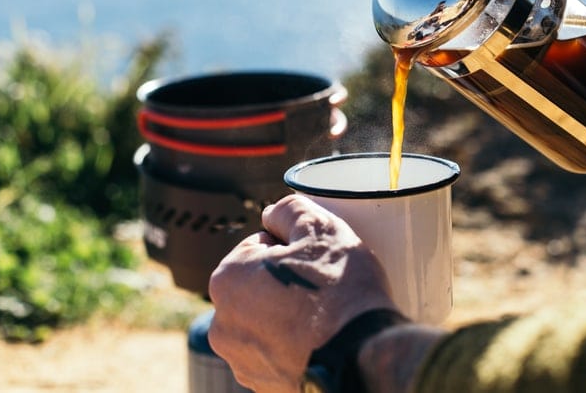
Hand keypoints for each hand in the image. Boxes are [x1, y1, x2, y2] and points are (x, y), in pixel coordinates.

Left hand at [207, 194, 397, 392]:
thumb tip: (273, 214)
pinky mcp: (262, 385)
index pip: (259, 245)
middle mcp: (222, 323)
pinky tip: (320, 342)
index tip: (315, 261)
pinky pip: (277, 353)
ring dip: (288, 315)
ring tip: (323, 317)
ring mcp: (241, 360)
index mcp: (227, 278)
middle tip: (322, 288)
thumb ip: (289, 210)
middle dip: (285, 283)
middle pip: (259, 285)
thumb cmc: (340, 292)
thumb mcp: (320, 228)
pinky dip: (294, 346)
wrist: (363, 357)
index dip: (292, 247)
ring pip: (267, 320)